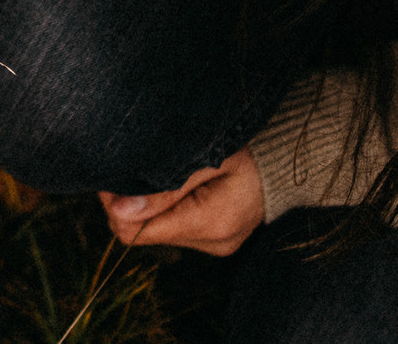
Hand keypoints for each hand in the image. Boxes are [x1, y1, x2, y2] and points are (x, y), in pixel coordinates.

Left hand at [100, 148, 265, 255]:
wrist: (284, 163)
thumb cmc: (246, 152)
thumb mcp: (204, 158)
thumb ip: (163, 188)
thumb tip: (117, 210)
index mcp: (211, 223)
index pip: (136, 231)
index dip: (115, 203)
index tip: (113, 173)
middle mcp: (213, 243)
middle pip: (142, 232)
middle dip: (128, 202)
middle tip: (129, 167)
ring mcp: (215, 245)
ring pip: (155, 231)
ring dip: (146, 205)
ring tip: (154, 173)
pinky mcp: (214, 240)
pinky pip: (173, 228)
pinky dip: (163, 208)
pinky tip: (169, 186)